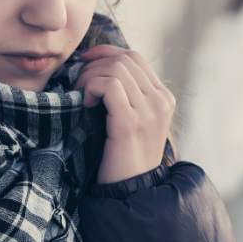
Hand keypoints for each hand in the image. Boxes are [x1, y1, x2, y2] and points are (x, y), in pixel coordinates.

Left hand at [75, 45, 174, 183]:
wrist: (132, 190)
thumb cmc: (124, 155)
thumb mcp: (133, 120)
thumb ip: (127, 95)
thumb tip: (98, 66)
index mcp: (164, 97)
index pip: (135, 57)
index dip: (106, 51)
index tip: (85, 60)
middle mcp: (161, 100)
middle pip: (124, 59)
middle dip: (94, 64)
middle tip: (78, 82)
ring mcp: (149, 110)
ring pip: (115, 69)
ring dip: (89, 76)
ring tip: (81, 95)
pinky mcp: (131, 121)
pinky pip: (109, 84)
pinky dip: (92, 87)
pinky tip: (86, 104)